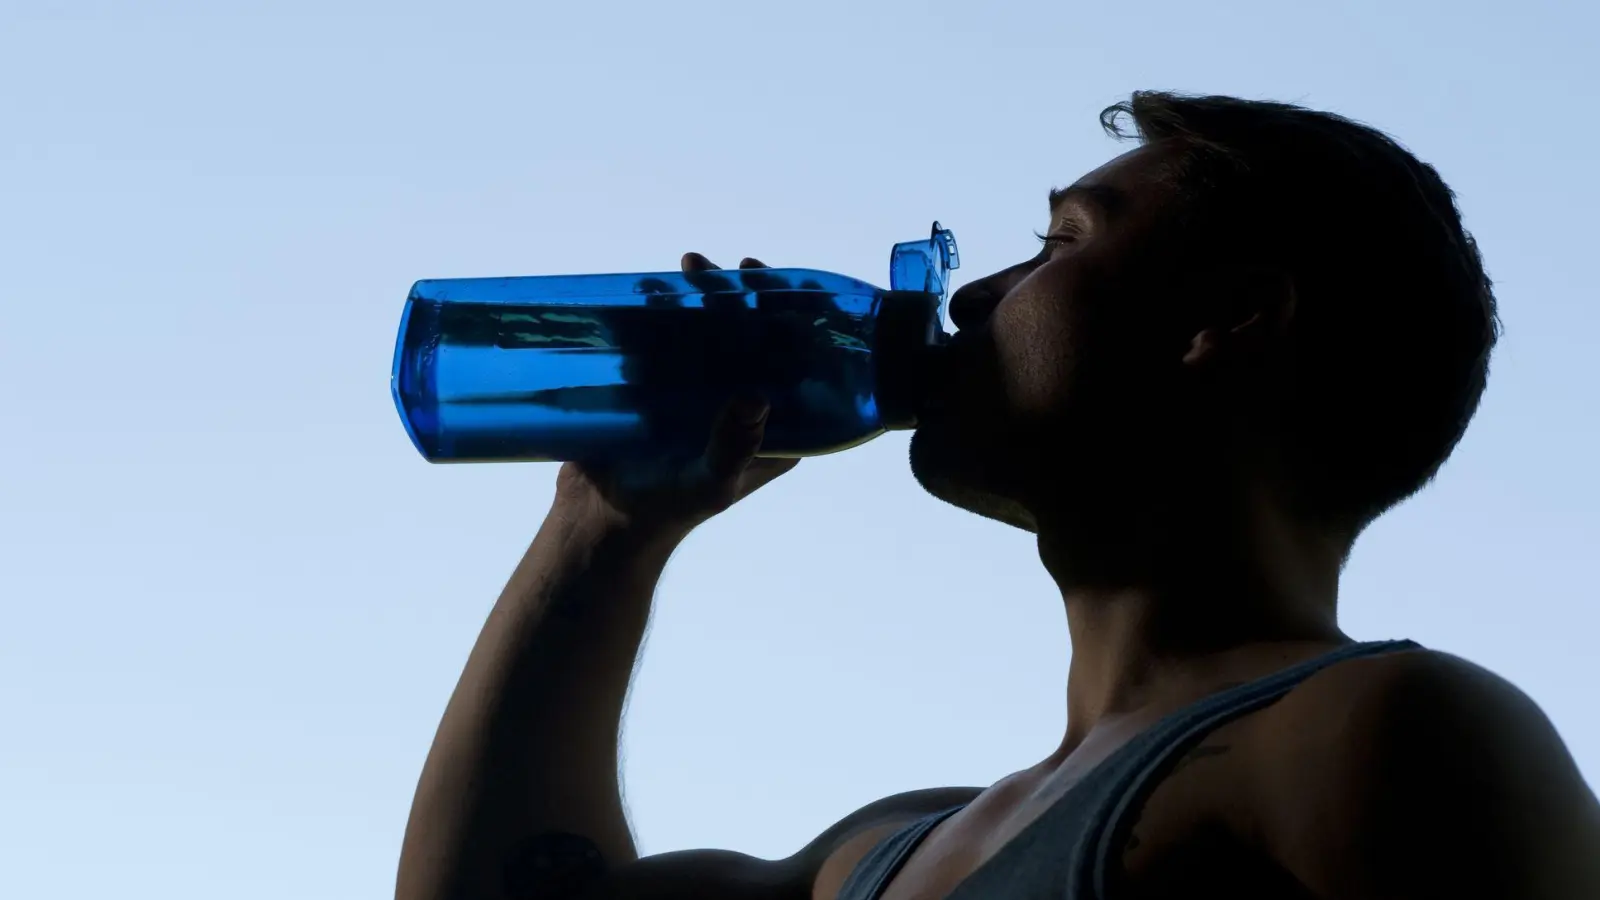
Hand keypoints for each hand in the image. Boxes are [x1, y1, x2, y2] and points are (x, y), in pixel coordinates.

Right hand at [549, 253, 799, 543]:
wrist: (601, 522)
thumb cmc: (667, 510)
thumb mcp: (709, 482)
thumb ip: (735, 445)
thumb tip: (756, 395)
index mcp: (775, 426)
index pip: (792, 360)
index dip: (784, 315)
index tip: (760, 279)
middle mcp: (744, 404)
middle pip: (748, 335)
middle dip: (729, 296)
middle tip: (700, 269)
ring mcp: (703, 394)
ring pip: (706, 333)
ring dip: (689, 302)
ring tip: (666, 280)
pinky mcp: (662, 390)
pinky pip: (666, 343)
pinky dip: (655, 318)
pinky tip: (639, 299)